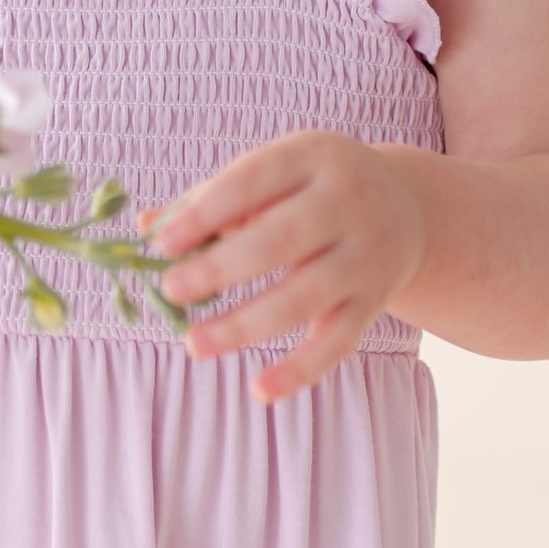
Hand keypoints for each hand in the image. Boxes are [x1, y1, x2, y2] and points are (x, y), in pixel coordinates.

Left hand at [132, 130, 427, 404]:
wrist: (404, 206)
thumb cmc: (312, 186)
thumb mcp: (275, 169)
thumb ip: (211, 197)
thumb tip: (144, 226)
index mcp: (310, 157)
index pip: (251, 181)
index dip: (205, 213)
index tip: (161, 243)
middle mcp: (345, 202)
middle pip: (280, 239)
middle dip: (220, 268)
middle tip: (170, 290)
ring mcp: (363, 255)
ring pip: (304, 297)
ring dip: (245, 324)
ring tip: (193, 344)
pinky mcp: (373, 302)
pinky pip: (337, 342)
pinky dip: (300, 370)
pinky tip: (258, 390)